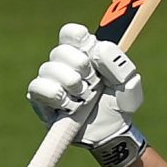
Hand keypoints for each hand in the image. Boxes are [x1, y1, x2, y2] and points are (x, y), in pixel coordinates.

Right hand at [26, 22, 148, 166]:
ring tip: (85, 99)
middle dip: (82, 69)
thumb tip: (97, 50)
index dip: (79, 39)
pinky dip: (57, 96)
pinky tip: (70, 107)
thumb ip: (119, 64)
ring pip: (49, 68)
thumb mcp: (129, 84)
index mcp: (84, 52)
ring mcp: (50, 80)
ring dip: (72, 85)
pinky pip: (38, 87)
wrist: (112, 133)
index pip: (71, 33)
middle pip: (61, 50)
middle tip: (95, 84)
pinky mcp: (40, 99)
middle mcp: (64, 63)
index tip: (92, 52)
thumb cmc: (119, 105)